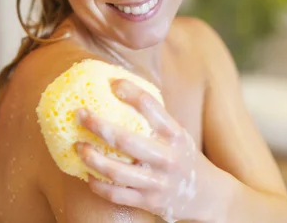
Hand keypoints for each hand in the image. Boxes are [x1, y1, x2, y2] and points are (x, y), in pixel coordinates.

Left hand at [75, 79, 217, 222]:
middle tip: (79, 114)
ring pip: (117, 171)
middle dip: (99, 125)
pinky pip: (117, 194)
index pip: (152, 107)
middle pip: (126, 140)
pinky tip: (87, 175)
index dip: (131, 92)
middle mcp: (167, 157)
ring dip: (92, 158)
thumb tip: (119, 89)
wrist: (208, 195)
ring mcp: (157, 182)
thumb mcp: (177, 134)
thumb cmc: (183, 156)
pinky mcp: (149, 202)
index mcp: (175, 135)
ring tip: (78, 146)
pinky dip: (98, 185)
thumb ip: (154, 118)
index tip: (112, 84)